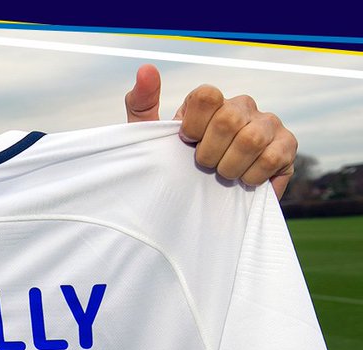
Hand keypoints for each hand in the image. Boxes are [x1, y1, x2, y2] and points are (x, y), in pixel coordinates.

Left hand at [125, 64, 296, 197]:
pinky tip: (244, 179)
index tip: (187, 143)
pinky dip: (252, 176)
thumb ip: (142, 103)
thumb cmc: (174, 165)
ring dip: (230, 167)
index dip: (193, 126)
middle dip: (209, 153)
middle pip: (229, 119)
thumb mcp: (149, 139)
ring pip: (251, 139)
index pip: (206, 96)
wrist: (200, 200)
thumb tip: (146, 69)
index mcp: (211, 101)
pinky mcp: (287, 145)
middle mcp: (242, 106)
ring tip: (224, 174)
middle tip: (204, 165)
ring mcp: (268, 123)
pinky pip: (272, 157)